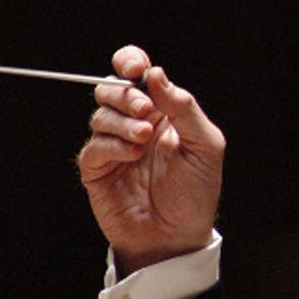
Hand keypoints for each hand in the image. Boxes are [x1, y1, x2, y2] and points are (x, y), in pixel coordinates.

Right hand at [77, 45, 224, 275]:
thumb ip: (183, 107)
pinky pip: (93, 146)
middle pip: (112, 88)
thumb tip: (156, 73)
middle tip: (146, 112)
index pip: (137, 72)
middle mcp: (136, 123)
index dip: (129, 61)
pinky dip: (111, 146)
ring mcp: (115, 146)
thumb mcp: (205, 146)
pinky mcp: (98, 170)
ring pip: (100, 114)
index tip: (133, 68)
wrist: (178, 236)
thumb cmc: (196, 192)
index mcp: (163, 111)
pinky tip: (130, 156)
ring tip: (143, 140)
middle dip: (125, 94)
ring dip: (121, 122)